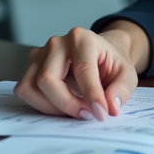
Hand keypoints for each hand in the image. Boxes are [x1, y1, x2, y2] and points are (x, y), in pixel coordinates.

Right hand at [13, 23, 148, 120]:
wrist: (100, 53)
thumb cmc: (111, 62)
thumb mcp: (127, 73)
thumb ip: (121, 89)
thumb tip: (110, 107)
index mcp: (82, 38)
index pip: (82, 69)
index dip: (91, 95)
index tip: (100, 114)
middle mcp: (56, 43)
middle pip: (48, 80)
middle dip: (67, 104)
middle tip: (87, 114)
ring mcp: (39, 54)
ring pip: (31, 88)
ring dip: (51, 107)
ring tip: (75, 110)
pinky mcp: (31, 67)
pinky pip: (26, 91)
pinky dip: (41, 105)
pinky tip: (61, 106)